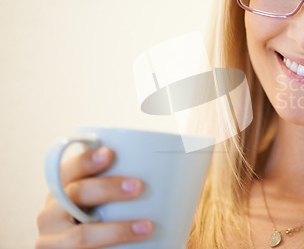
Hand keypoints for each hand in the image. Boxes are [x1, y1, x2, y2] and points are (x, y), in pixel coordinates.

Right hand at [36, 147, 153, 248]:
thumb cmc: (94, 222)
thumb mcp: (94, 203)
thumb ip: (112, 186)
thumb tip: (164, 168)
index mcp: (61, 191)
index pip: (68, 170)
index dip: (86, 160)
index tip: (110, 153)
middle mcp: (50, 214)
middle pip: (75, 195)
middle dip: (107, 188)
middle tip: (138, 186)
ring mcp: (53, 241)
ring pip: (81, 236)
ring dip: (116, 230)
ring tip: (146, 227)